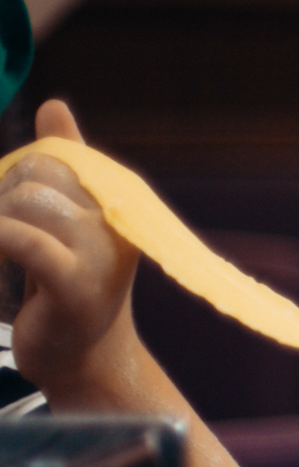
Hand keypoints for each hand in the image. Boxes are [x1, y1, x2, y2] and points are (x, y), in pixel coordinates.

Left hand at [0, 101, 145, 402]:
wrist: (86, 360)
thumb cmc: (70, 288)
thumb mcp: (67, 219)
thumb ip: (63, 164)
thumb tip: (54, 105)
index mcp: (118, 198)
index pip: (52, 157)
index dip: (15, 178)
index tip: (8, 214)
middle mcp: (117, 220)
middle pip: (35, 173)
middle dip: (1, 198)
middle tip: (2, 240)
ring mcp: (100, 253)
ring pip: (23, 202)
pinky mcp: (76, 285)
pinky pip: (19, 238)